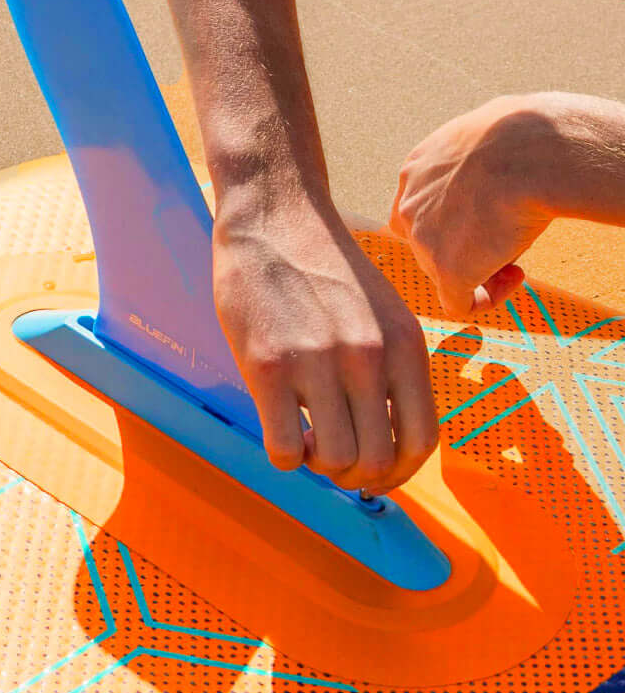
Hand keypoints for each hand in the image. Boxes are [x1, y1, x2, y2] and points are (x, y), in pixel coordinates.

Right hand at [213, 201, 438, 494]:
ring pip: (334, 461)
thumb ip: (393, 368)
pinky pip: (283, 449)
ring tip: (304, 442)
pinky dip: (283, 457)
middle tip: (332, 457)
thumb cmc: (325, 267)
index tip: (376, 472)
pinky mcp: (268, 366)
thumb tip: (387, 436)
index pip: (423, 442)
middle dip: (355, 475)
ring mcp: (318, 363)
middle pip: (377, 461)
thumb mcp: (382, 312)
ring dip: (318, 466)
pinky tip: (278, 429)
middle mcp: (369, 357)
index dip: (400, 473)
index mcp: (406, 346)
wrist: (274, 217)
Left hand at [390, 96, 553, 317]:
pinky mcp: (446, 270)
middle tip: (508, 235)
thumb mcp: (487, 135)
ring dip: (481, 267)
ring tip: (520, 247)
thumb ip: (477, 161)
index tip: (488, 215)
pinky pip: (459, 304)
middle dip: (467, 245)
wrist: (532, 151)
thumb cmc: (525, 135)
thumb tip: (496, 173)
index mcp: (416, 169)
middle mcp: (410, 205)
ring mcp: (423, 240)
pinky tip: (515, 277)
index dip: (450, 221)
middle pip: (429, 242)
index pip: (418, 208)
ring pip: (446, 271)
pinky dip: (485, 300)